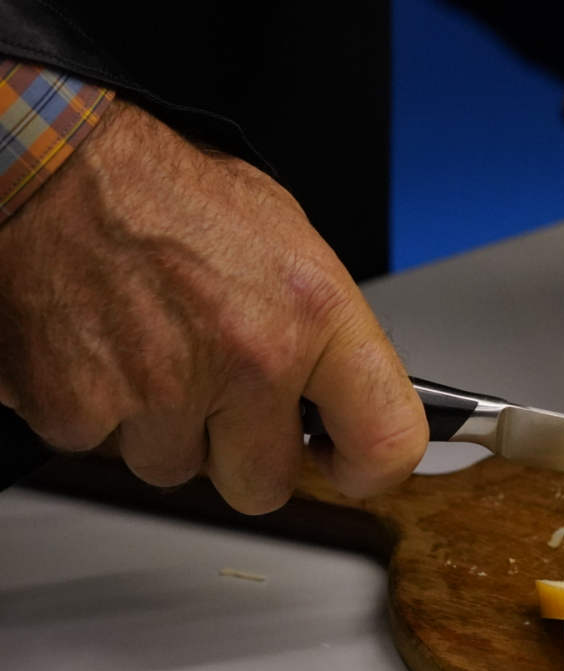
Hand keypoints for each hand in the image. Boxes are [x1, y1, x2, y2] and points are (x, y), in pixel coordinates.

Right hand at [0, 101, 427, 512]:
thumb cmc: (160, 190)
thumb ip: (321, 331)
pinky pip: (98, 446)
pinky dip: (93, 411)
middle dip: (238, 454)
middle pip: (262, 487)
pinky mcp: (79, 408)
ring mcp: (163, 390)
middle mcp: (249, 358)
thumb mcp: (283, 239)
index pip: (386, 439)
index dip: (367, 470)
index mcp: (314, 313)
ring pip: (172, 469)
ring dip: (160, 429)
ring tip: (147, 350)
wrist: (44, 158)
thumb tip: (344, 396)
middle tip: (216, 397)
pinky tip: (100, 351)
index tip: (346, 465)